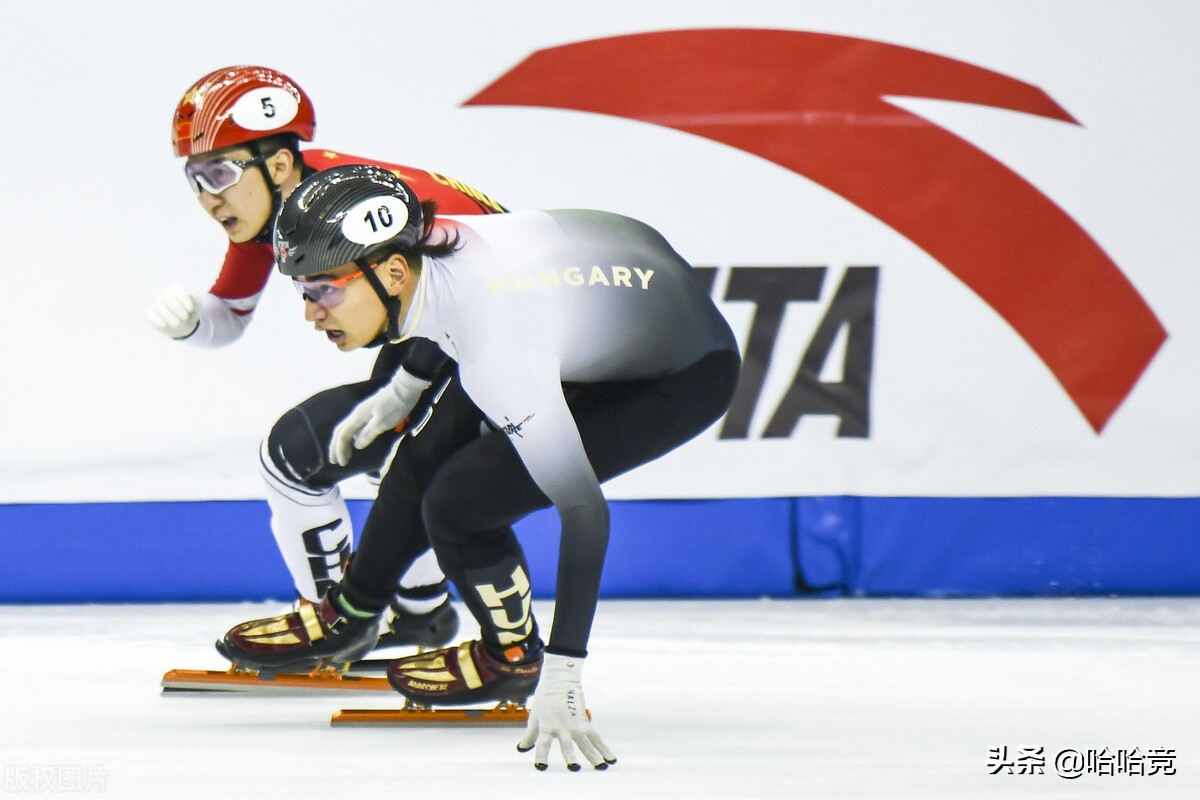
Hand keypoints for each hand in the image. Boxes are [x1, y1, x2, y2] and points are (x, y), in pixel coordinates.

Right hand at [147, 285, 200, 338]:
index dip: (183, 300)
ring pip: (158, 307)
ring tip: (178, 324)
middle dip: (176, 308)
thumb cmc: (191, 311)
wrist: (186, 325)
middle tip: (185, 318)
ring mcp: (157, 304)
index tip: (190, 310)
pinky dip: (158, 321)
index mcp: (175, 289)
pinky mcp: (151, 315)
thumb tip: (188, 295)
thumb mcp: (197, 304)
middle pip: (166, 297)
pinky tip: (165, 325)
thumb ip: (194, 298)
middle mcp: (164, 294)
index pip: (176, 290)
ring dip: (169, 317)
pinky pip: (151, 316)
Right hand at [329, 368, 428, 465]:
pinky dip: (352, 436)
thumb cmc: (395, 406)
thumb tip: (356, 445)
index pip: (343, 436)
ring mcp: (363, 412)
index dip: (340, 450)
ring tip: (343, 454)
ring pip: (347, 428)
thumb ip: (368, 434)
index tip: (342, 464)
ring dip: (343, 442)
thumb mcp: (382, 423)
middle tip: (334, 461)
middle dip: (336, 447)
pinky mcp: (370, 411)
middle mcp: (357, 414)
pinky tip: (356, 441)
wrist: (405, 388)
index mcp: (358, 417)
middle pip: (341, 431)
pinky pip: (355, 426)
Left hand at [517, 654, 616, 770]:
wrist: (559, 681)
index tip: (540, 767)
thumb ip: (529, 735)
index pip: (542, 744)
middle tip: (574, 768)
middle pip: (567, 744)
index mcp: (546, 726)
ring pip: (585, 743)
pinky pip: (596, 737)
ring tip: (601, 767)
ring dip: (593, 755)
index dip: (541, 755)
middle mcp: (561, 727)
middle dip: (570, 756)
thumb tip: (521, 750)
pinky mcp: (584, 722)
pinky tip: (611, 759)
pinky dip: (604, 748)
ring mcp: (575, 725)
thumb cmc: (544, 700)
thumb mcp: (534, 717)